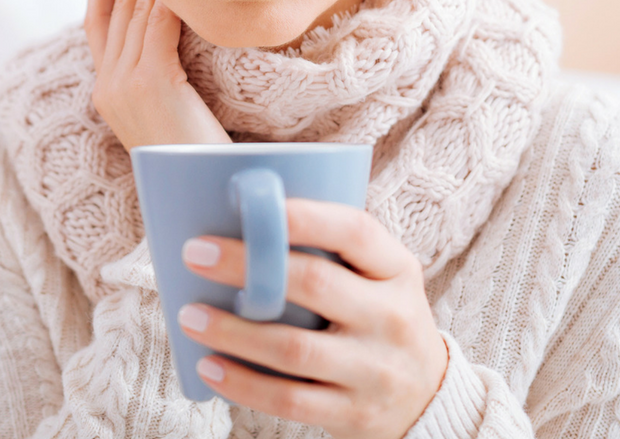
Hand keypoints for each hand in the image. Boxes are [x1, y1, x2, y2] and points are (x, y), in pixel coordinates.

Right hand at [84, 0, 230, 149]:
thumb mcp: (169, 112)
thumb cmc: (196, 158)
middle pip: (113, 10)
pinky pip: (157, 26)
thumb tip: (173, 39)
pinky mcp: (151, 83)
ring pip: (133, 13)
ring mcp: (125, 85)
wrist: (202, 194)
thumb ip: (162, 78)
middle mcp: (107, 86)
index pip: (97, 24)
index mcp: (107, 94)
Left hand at [177, 199, 447, 438]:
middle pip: (315, 283)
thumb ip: (332, 253)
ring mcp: (375, 370)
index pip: (354, 230)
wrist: (428, 399)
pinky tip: (209, 368)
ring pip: (293, 348)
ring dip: (233, 332)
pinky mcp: (353, 414)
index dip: (301, 215)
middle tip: (195, 255)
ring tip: (190, 316)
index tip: (245, 206)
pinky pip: (289, 400)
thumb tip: (242, 219)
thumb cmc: (379, 320)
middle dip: (247, 266)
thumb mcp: (380, 280)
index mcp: (398, 270)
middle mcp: (393, 318)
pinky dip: (242, 384)